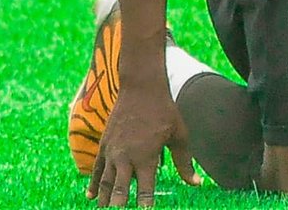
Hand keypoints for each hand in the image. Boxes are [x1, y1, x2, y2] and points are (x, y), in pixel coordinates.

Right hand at [87, 82, 197, 206]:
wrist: (141, 89)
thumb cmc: (164, 112)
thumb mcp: (179, 135)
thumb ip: (185, 162)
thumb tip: (197, 183)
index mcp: (147, 156)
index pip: (147, 188)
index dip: (146, 203)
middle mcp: (127, 157)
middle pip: (121, 189)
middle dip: (119, 206)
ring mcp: (113, 152)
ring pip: (107, 182)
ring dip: (105, 199)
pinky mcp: (104, 145)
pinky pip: (97, 169)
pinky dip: (94, 184)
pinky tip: (91, 197)